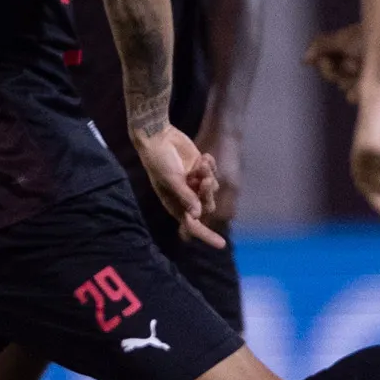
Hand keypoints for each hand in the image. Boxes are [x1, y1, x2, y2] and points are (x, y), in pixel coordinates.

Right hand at [131, 124, 226, 248]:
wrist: (158, 136)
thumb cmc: (159, 160)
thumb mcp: (171, 180)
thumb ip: (185, 196)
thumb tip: (197, 215)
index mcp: (175, 203)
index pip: (192, 224)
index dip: (207, 235)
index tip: (222, 244)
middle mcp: (185, 195)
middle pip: (207, 205)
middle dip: (208, 193)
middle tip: (204, 179)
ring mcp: (193, 182)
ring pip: (212, 188)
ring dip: (209, 176)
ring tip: (202, 163)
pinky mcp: (199, 168)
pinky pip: (213, 173)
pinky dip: (211, 166)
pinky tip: (204, 156)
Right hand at [304, 22, 366, 94]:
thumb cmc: (370, 39)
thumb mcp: (343, 38)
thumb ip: (321, 45)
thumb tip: (304, 60)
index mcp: (341, 54)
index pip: (324, 67)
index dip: (325, 66)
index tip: (327, 60)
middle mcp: (348, 66)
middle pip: (333, 78)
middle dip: (340, 71)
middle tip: (351, 63)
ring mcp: (359, 78)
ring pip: (344, 87)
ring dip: (351, 78)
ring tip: (363, 68)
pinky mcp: (370, 89)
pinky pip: (354, 97)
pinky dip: (357, 91)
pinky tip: (364, 84)